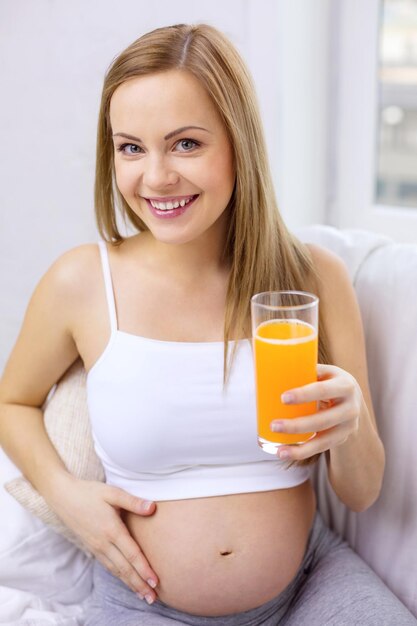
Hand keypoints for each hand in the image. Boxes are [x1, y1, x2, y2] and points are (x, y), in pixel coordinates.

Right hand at [49, 476, 158, 601]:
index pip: (131, 554)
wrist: (63, 497)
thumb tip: (153, 507)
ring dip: (130, 584)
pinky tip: (126, 581)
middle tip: (153, 598)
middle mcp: (104, 543)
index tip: (156, 581)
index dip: (144, 569)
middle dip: (140, 584)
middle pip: (125, 568)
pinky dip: (119, 576)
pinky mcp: (92, 548)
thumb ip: (133, 502)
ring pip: (116, 570)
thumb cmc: (90, 492)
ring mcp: (96, 547)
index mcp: (111, 529)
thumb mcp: (112, 492)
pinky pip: (108, 566)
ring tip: (143, 595)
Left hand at [270, 364, 361, 461]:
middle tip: (273, 425)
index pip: (323, 390)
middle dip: (297, 425)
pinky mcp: (341, 439)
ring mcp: (348, 426)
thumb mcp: (324, 372)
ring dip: (300, 448)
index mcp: (345, 385)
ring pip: (323, 440)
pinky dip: (303, 452)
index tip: (283, 398)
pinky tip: (285, 453)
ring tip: (279, 450)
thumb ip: (305, 369)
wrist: (352, 399)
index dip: (304, 395)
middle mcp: (351, 407)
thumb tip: (270, 366)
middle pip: (323, 420)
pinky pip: (321, 448)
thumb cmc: (329, 381)